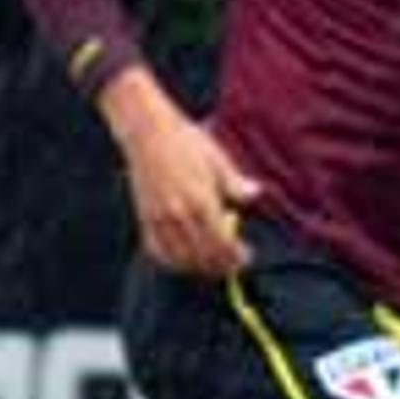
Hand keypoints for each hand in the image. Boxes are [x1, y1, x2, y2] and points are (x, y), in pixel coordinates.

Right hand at [103, 71, 263, 277]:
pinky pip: (158, 250)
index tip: (246, 257)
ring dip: (199, 267)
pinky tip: (184, 260)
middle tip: (232, 265)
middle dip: (221, 265)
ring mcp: (160, 218)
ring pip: (181, 258)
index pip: (223, 243)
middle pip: (204, 255)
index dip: (236, 256)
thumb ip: (235, 182)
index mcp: (202, 201)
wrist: (148, 131)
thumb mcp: (217, 158)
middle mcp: (181, 214)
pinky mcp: (145, 217)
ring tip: (212, 265)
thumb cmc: (186, 141)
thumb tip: (254, 194)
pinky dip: (172, 261)